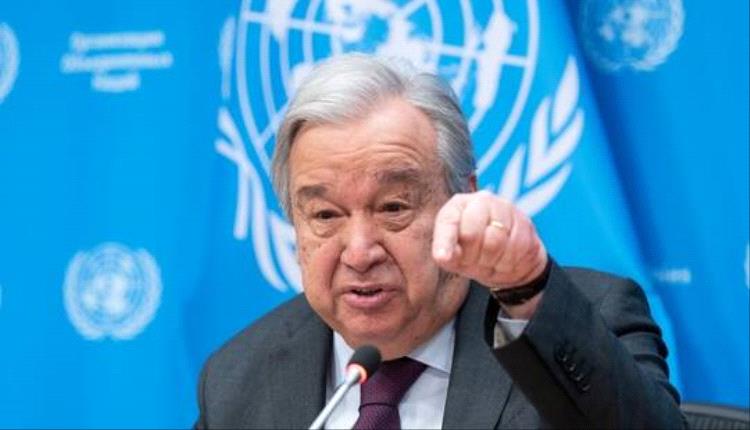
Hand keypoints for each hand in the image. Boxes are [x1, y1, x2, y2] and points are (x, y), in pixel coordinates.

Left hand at [432, 191, 547, 316]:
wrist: (511, 261)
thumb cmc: (476, 256)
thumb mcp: (457, 258)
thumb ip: (447, 254)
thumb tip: (443, 256)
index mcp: (457, 206)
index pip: (448, 222)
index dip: (445, 241)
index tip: (442, 258)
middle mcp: (481, 200)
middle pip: (472, 234)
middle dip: (473, 256)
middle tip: (476, 262)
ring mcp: (505, 208)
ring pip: (496, 243)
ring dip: (492, 261)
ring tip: (491, 261)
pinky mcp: (525, 222)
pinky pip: (516, 248)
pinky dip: (510, 262)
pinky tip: (507, 260)